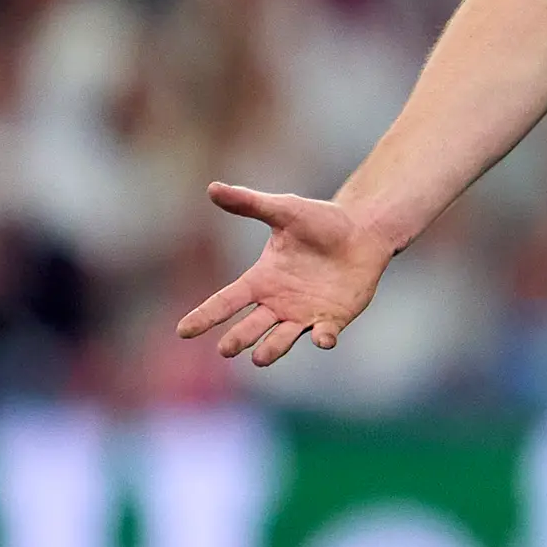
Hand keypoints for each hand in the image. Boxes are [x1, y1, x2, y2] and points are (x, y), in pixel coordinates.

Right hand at [176, 184, 392, 366]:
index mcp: (260, 280)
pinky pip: (324, 334)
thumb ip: (250, 203)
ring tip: (259, 358)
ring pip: (281, 338)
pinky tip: (323, 338)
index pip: (225, 301)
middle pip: (250, 326)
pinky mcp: (333, 319)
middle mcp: (277, 302)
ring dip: (271, 349)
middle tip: (226, 349)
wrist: (362, 231)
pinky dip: (323, 338)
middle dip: (238, 338)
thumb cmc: (320, 221)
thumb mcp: (284, 210)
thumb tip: (212, 188)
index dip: (205, 316)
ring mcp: (304, 314)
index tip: (183, 331)